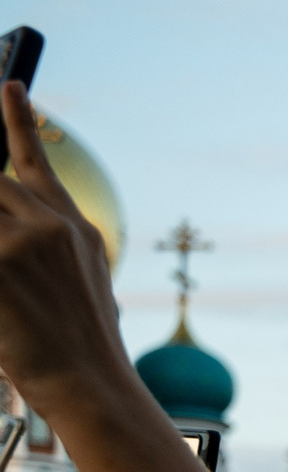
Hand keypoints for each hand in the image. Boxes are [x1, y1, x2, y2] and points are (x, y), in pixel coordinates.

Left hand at [0, 84, 130, 405]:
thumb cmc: (84, 352)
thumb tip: (14, 241)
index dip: (19, 121)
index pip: (35, 164)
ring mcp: (23, 241)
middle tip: (4, 255)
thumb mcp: (80, 290)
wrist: (95, 386)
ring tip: (13, 284)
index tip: (9, 85)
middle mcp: (52, 226)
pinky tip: (4, 299)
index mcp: (75, 231)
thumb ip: (43, 253)